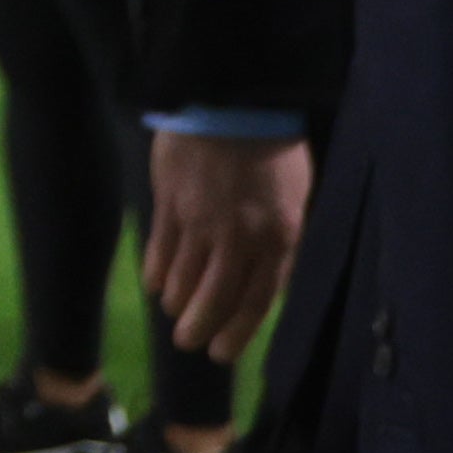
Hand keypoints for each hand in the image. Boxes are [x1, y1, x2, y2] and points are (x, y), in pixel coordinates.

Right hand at [146, 128, 310, 363]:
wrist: (231, 100)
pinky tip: (155, 284)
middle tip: (188, 342)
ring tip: (173, 313)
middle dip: (200, 327)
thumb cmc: (273, 148)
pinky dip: (157, 272)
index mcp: (278, 238)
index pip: (257, 301)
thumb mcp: (297, 197)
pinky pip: (161, 249)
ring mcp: (199, 222)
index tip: (222, 352)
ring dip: (177, 303)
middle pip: (215, 298)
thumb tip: (270, 279)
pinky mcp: (169, 203)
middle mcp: (238, 239)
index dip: (237, 332)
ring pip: (184, 279)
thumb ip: (284, 240)